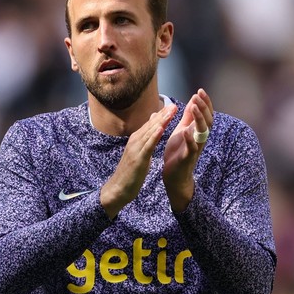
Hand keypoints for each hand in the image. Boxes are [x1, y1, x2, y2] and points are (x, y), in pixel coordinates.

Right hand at [100, 104, 177, 218]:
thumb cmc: (130, 172)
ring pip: (150, 132)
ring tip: (170, 112)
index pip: (151, 124)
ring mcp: (136, 149)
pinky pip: (148, 146)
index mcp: (136, 139)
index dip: (162, 115)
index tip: (172, 106)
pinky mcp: (138, 158)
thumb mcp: (139, 153)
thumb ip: (145, 141)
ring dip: (161, 121)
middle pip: (151, 125)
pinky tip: (161, 129)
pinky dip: (154, 136)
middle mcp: (135, 141)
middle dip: (163, 115)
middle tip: (174, 105)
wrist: (119, 188)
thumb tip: (151, 130)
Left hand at [163, 89, 213, 211]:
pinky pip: (192, 148)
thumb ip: (188, 118)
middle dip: (204, 107)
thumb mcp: (182, 130)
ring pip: (202, 133)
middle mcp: (199, 139)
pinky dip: (190, 139)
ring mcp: (195, 148)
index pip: (206, 114)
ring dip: (199, 119)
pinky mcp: (188, 158)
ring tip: (194, 107)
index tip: (200, 90)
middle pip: (207, 121)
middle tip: (198, 95)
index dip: (205, 103)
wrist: (174, 175)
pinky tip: (185, 130)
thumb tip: (193, 101)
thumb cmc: (178, 152)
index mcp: (197, 132)